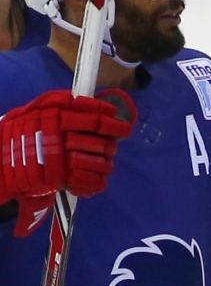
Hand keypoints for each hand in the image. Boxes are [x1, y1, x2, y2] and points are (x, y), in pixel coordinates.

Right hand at [0, 89, 134, 236]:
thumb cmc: (16, 136)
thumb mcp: (31, 110)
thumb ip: (56, 102)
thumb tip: (86, 102)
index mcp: (55, 115)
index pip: (94, 117)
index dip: (112, 121)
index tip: (119, 124)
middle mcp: (60, 135)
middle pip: (102, 142)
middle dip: (110, 146)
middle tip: (110, 147)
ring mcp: (62, 158)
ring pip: (102, 163)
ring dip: (105, 165)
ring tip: (102, 165)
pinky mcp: (60, 178)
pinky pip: (93, 181)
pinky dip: (97, 183)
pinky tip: (94, 181)